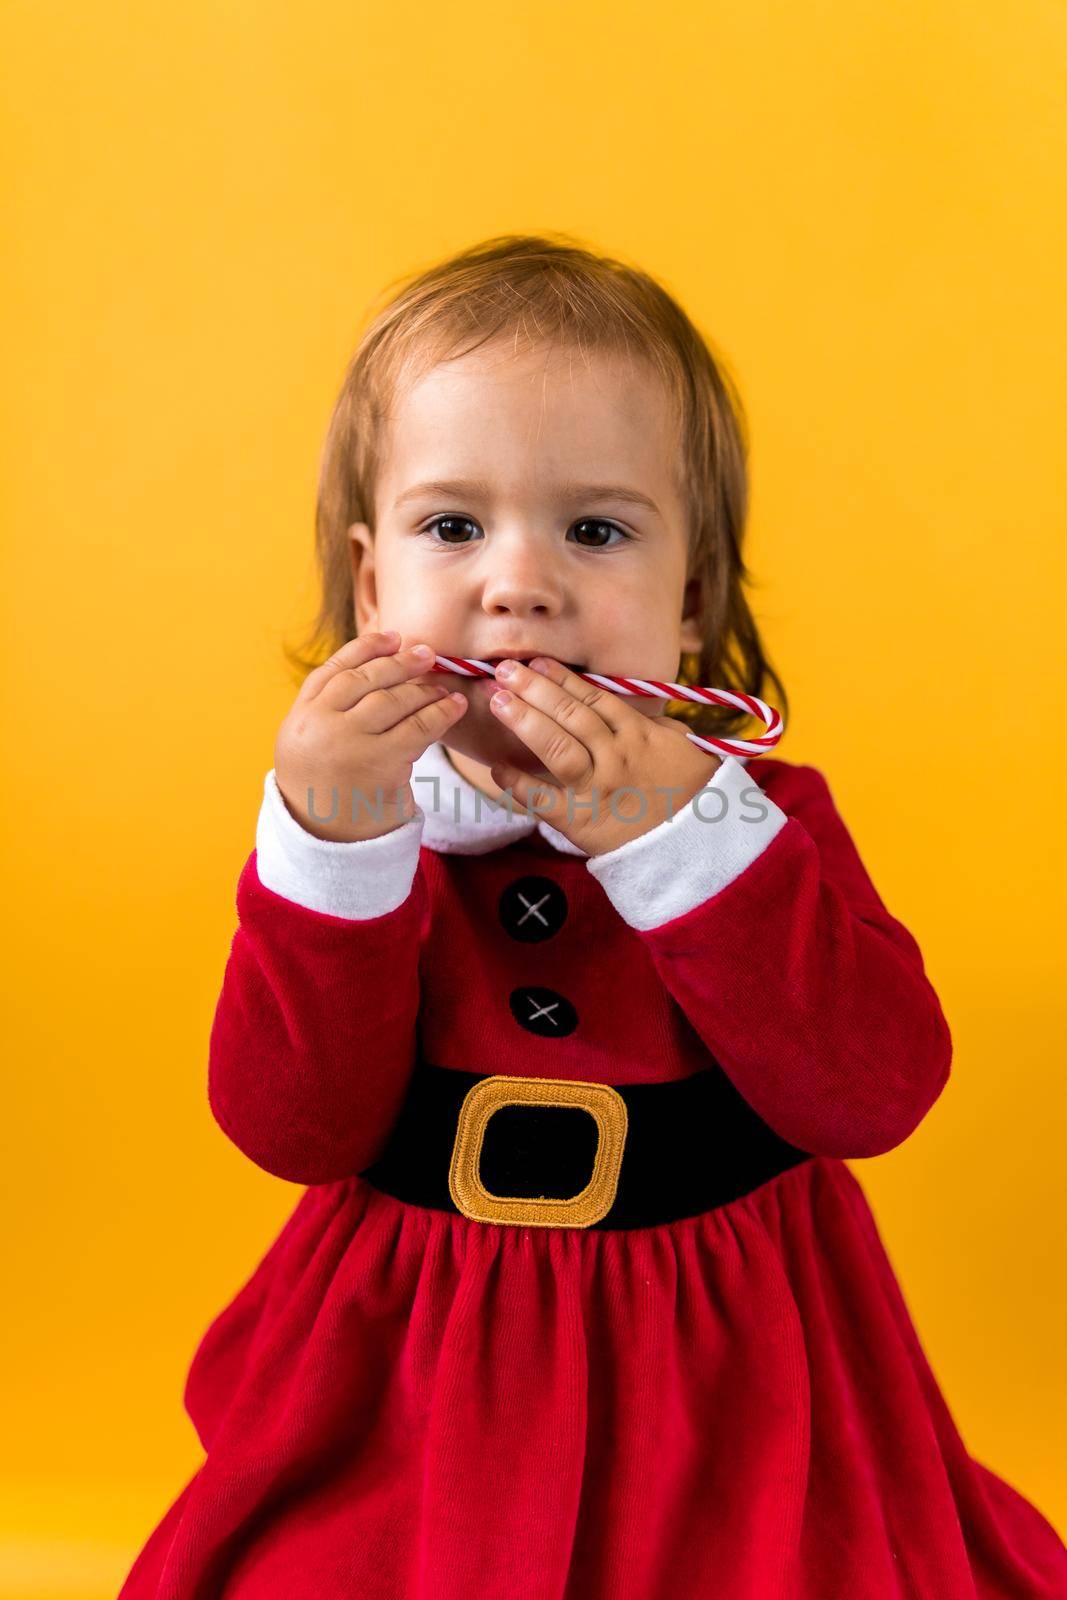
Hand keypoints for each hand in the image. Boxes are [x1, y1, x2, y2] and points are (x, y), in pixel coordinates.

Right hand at [275, 632, 466, 841]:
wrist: (327, 841)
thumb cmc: (327, 787)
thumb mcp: (311, 744)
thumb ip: (331, 708)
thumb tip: (379, 663)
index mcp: (300, 717)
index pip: (334, 670)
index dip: (366, 648)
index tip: (392, 637)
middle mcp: (319, 725)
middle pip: (365, 679)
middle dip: (400, 663)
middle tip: (427, 654)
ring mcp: (348, 743)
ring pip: (392, 700)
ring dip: (422, 689)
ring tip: (441, 687)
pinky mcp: (380, 764)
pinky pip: (417, 728)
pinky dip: (440, 713)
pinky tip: (454, 707)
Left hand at [485, 657, 720, 855]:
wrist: (696, 844)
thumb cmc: (693, 793)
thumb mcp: (683, 747)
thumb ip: (653, 726)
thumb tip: (629, 711)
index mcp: (638, 734)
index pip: (594, 697)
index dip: (562, 678)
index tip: (538, 662)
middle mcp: (615, 755)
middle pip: (570, 714)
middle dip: (535, 688)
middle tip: (504, 670)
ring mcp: (598, 787)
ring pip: (556, 746)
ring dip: (524, 720)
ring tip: (497, 700)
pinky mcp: (583, 821)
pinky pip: (545, 799)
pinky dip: (519, 784)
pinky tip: (498, 769)